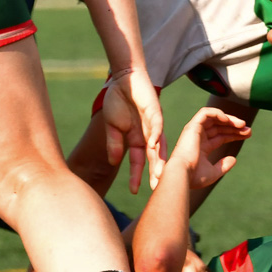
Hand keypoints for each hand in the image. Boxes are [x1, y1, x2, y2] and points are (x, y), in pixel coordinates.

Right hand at [102, 67, 163, 191]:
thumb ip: (114, 143)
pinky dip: (155, 136)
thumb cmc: (117, 101)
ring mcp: (153, 124)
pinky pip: (156, 126)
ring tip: (158, 174)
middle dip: (154, 174)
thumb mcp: (112, 126)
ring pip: (158, 145)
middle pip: (153, 158)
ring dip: (159, 160)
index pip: (137, 161)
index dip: (136, 175)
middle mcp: (148, 135)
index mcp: (136, 139)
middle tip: (157, 190)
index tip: (134, 192)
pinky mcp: (155, 112)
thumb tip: (113, 161)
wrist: (124, 79)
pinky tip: (153, 146)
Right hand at [170, 106, 249, 190]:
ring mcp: (195, 131)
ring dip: (229, 119)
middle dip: (235, 126)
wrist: (183, 175)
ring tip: (242, 124)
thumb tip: (233, 159)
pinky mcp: (192, 126)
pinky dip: (217, 113)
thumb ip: (223, 166)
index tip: (248, 135)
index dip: (234, 134)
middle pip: (219, 126)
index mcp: (202, 147)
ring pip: (213, 118)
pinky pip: (205, 113)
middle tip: (249, 130)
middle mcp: (198, 137)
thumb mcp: (214, 173)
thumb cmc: (195, 176)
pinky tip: (228, 120)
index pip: (220, 136)